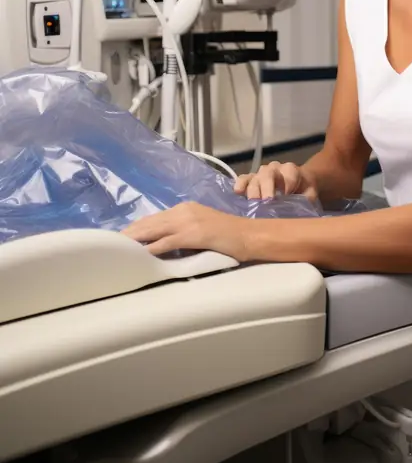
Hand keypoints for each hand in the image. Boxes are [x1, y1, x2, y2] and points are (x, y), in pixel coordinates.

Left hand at [121, 201, 251, 258]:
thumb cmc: (227, 236)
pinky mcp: (193, 234)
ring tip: (120, 247)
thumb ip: (183, 232)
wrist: (248, 235)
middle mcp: (184, 211)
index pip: (154, 218)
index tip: (123, 235)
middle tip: (113, 243)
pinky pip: (167, 242)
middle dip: (131, 233)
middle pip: (150, 222)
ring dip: (136, 239)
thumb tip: (161, 243)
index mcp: (185, 208)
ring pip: (154, 230)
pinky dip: (153, 248)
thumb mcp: (202, 228)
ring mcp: (188, 221)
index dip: (137, 227)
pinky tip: (142, 254)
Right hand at [234, 161, 317, 201]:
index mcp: (291, 170)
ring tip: (252, 203)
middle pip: (268, 175)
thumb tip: (300, 207)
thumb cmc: (303, 190)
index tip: (285, 196)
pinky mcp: (251, 179)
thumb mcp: (310, 193)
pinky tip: (238, 192)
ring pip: (255, 178)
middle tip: (265, 202)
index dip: (287, 184)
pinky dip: (240, 184)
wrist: (297, 184)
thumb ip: (307, 198)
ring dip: (253, 190)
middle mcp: (275, 169)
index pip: (289, 174)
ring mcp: (261, 173)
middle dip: (266, 188)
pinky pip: (243, 179)